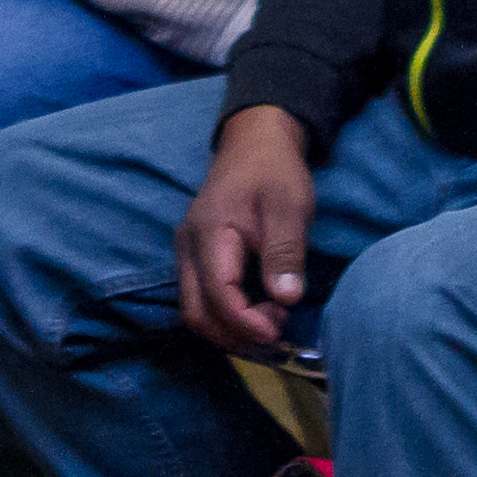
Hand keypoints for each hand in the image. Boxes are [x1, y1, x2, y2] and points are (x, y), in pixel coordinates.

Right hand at [172, 107, 317, 353]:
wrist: (255, 142)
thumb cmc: (274, 171)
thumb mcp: (290, 206)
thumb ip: (285, 252)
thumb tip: (286, 300)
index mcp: (209, 233)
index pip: (218, 295)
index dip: (246, 323)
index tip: (279, 331)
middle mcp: (188, 247)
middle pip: (196, 313)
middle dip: (235, 335)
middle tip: (277, 330)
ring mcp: (187, 252)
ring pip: (194, 311)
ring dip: (229, 330)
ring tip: (270, 322)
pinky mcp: (194, 256)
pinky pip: (200, 299)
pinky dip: (225, 317)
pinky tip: (256, 313)